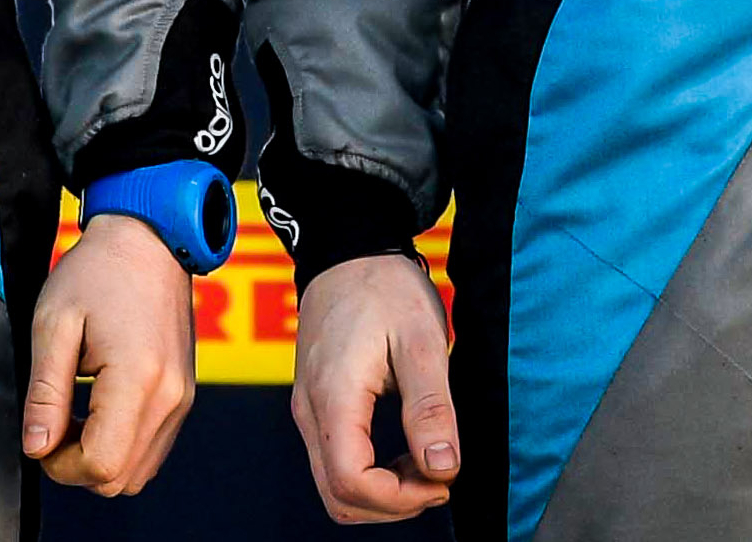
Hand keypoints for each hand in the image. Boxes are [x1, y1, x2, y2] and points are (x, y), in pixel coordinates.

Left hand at [22, 210, 198, 496]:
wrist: (149, 239)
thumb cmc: (96, 273)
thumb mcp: (54, 324)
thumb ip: (44, 392)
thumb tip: (37, 449)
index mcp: (137, 378)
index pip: (101, 465)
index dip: (61, 465)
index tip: (42, 432)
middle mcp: (170, 398)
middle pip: (120, 480)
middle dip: (78, 466)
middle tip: (55, 420)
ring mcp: (183, 400)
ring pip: (138, 473)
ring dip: (101, 459)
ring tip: (76, 412)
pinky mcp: (185, 397)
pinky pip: (152, 450)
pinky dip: (122, 446)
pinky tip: (99, 408)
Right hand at [292, 252, 457, 523]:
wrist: (349, 247)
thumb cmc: (383, 286)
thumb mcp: (421, 341)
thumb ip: (430, 407)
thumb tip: (443, 468)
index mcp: (333, 398)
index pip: (352, 483)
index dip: (401, 499)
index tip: (442, 481)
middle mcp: (310, 411)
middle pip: (338, 496)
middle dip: (393, 504)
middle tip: (438, 479)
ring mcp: (308, 409)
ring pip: (334, 485)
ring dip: (383, 493)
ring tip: (426, 464)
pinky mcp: (315, 404)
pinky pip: (336, 461)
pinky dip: (371, 474)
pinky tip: (405, 452)